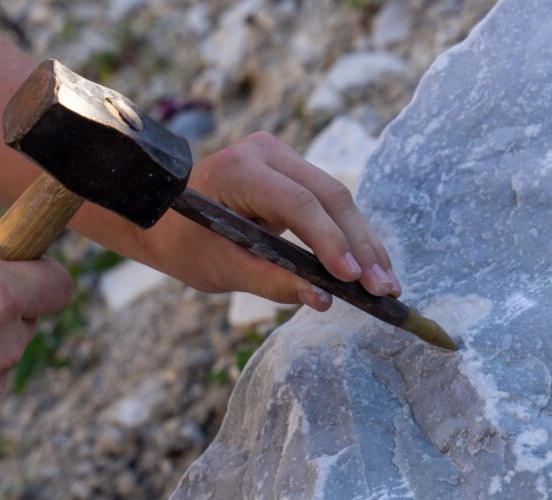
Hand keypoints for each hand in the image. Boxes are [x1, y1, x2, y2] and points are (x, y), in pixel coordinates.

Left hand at [146, 132, 400, 310]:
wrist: (163, 217)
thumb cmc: (184, 243)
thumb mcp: (222, 268)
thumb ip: (272, 282)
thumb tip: (324, 300)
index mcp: (238, 170)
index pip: (297, 203)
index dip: (329, 241)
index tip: (352, 279)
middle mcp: (264, 152)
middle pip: (328, 197)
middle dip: (359, 246)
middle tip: (384, 289)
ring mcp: (281, 156)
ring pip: (336, 199)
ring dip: (363, 242)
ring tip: (387, 284)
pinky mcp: (292, 170)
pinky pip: (328, 202)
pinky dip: (349, 235)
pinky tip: (371, 264)